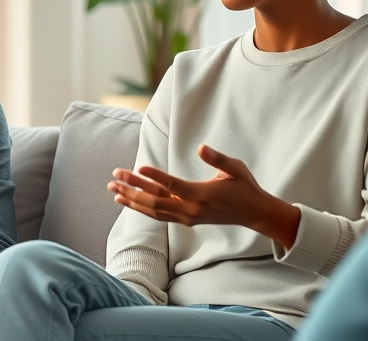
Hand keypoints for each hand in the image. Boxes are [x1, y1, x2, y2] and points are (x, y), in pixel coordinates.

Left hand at [107, 144, 300, 248]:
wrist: (253, 213)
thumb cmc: (244, 187)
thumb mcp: (235, 169)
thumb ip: (217, 159)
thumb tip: (202, 148)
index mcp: (201, 195)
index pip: (172, 186)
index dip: (154, 177)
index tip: (138, 167)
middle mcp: (190, 209)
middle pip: (155, 200)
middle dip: (132, 189)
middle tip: (114, 178)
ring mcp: (187, 216)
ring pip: (153, 211)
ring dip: (132, 200)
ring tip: (114, 191)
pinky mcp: (186, 220)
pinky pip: (159, 216)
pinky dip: (142, 209)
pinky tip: (129, 202)